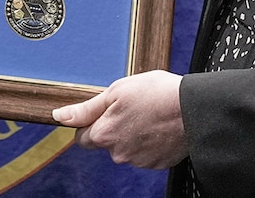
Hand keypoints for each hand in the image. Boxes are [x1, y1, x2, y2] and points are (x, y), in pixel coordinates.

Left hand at [52, 70, 186, 168]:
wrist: (194, 108)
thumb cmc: (157, 94)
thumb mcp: (116, 91)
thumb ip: (86, 108)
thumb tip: (60, 116)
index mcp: (104, 134)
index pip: (82, 136)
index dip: (91, 121)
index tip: (104, 111)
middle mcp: (118, 153)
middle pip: (106, 142)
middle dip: (113, 127)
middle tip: (131, 107)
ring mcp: (139, 161)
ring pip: (126, 148)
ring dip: (132, 134)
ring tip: (149, 114)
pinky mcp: (157, 164)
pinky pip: (145, 153)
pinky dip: (149, 142)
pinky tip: (159, 126)